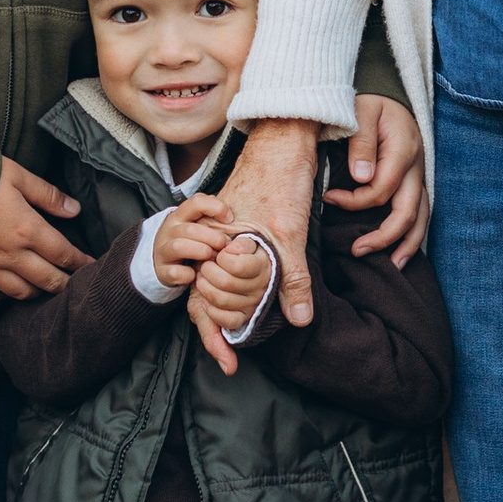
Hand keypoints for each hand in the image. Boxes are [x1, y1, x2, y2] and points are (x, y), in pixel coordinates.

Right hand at [0, 158, 81, 304]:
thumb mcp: (17, 175)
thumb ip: (47, 195)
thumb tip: (75, 210)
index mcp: (26, 229)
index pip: (63, 254)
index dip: (81, 263)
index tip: (92, 268)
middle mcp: (9, 254)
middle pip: (46, 280)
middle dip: (64, 284)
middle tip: (74, 286)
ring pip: (18, 292)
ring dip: (35, 294)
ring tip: (43, 290)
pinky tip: (3, 293)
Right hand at [148, 195, 234, 292]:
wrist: (161, 261)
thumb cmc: (186, 240)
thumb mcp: (194, 223)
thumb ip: (210, 214)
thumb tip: (227, 212)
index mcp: (180, 215)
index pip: (196, 202)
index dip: (216, 208)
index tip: (229, 220)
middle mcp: (169, 231)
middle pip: (190, 229)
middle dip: (212, 238)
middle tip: (224, 245)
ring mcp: (163, 250)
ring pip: (179, 247)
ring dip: (201, 252)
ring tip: (212, 257)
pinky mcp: (162, 270)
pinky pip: (175, 272)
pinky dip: (188, 274)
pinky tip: (196, 274)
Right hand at [192, 120, 316, 370]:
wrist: (282, 137)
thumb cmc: (281, 180)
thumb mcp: (291, 232)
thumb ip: (293, 277)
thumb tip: (299, 319)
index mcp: (218, 246)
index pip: (203, 301)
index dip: (214, 337)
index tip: (228, 364)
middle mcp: (214, 242)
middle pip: (205, 297)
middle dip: (216, 331)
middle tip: (230, 362)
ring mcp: (224, 234)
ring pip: (216, 282)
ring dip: (227, 310)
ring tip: (236, 338)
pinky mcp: (238, 227)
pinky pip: (230, 265)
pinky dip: (239, 286)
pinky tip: (250, 298)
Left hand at [341, 95, 427, 264]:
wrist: (387, 94)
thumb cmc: (369, 103)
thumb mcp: (361, 112)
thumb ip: (361, 142)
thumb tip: (361, 177)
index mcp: (402, 150)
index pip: (381, 189)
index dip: (354, 201)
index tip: (328, 198)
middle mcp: (417, 166)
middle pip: (408, 211)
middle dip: (384, 236)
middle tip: (356, 251)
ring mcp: (420, 176)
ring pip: (422, 217)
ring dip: (407, 244)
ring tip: (392, 267)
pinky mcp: (417, 182)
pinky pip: (422, 213)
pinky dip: (413, 234)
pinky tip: (401, 250)